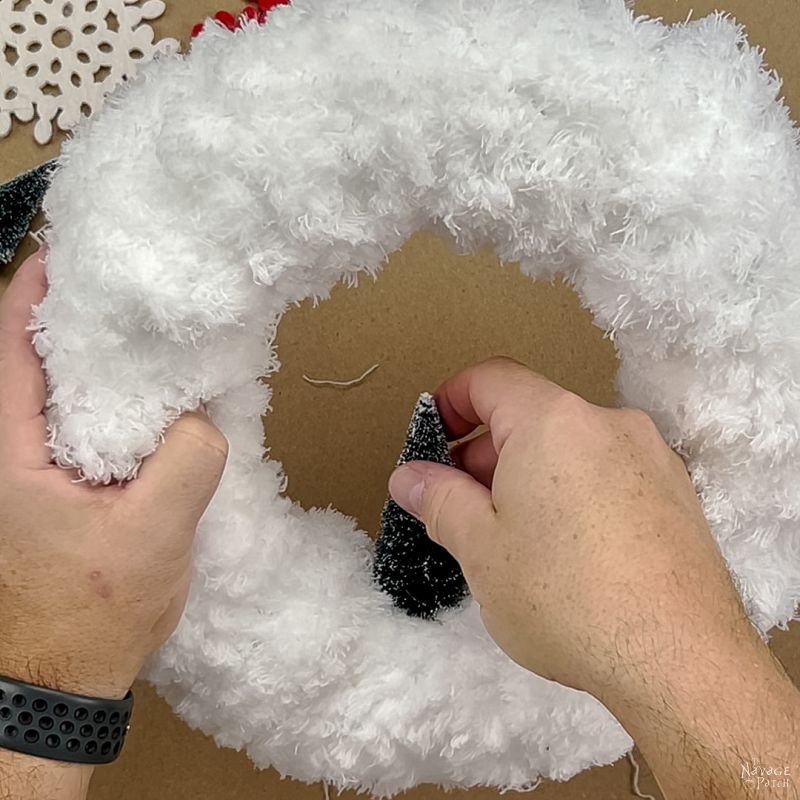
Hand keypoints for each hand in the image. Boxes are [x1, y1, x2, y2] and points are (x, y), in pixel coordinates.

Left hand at [0, 250, 227, 700]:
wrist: (58, 684)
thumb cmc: (88, 615)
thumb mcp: (151, 534)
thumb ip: (185, 461)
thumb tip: (201, 417)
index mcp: (10, 452)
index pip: (11, 348)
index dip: (36, 292)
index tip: (72, 253)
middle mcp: (12, 456)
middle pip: (37, 364)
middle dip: (78, 322)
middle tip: (130, 288)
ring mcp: (32, 478)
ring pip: (63, 400)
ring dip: (100, 367)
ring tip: (149, 339)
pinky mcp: (57, 498)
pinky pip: (84, 435)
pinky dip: (114, 410)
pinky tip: (154, 408)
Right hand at [389, 357, 799, 798]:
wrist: (681, 662)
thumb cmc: (565, 597)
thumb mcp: (481, 548)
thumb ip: (437, 499)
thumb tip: (407, 476)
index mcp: (553, 421)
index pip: (490, 379)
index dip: (451, 401)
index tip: (431, 442)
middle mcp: (607, 422)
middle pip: (531, 414)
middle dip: (486, 452)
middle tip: (463, 507)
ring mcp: (651, 457)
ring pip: (570, 446)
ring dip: (529, 475)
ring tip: (514, 537)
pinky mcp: (678, 494)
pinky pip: (608, 472)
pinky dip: (573, 491)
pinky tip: (569, 552)